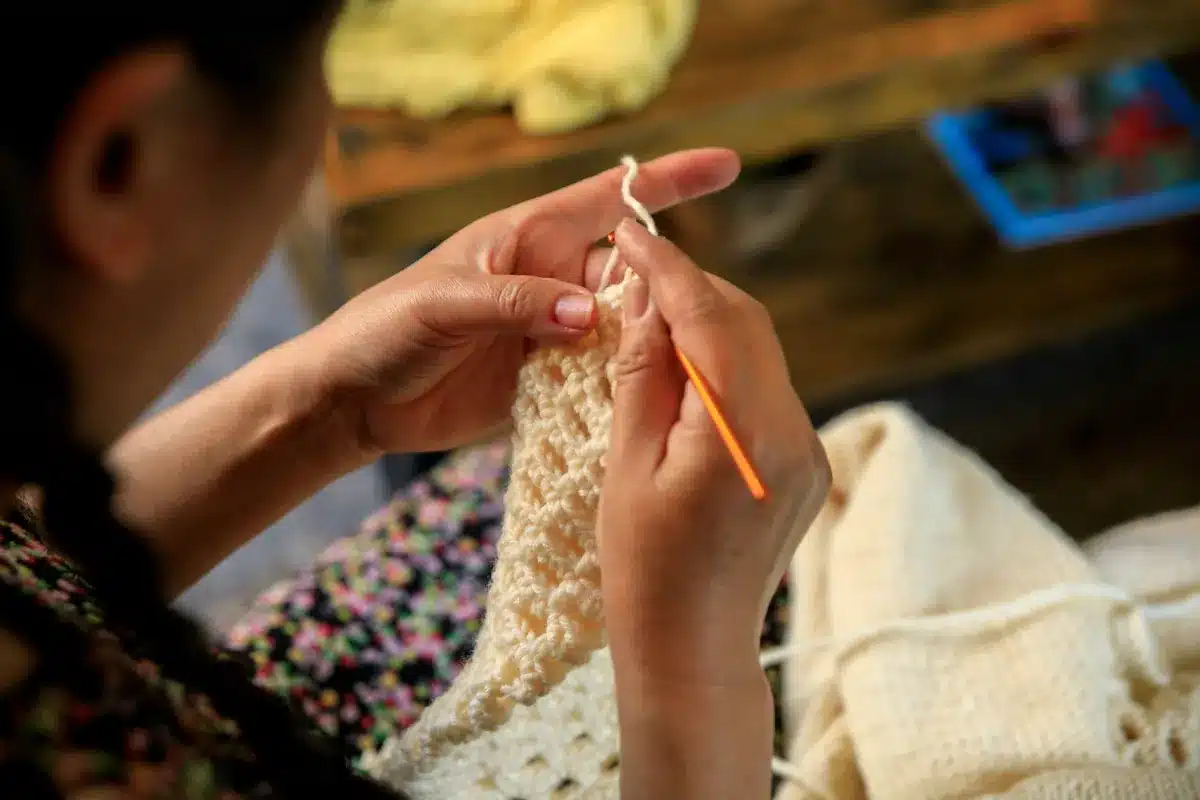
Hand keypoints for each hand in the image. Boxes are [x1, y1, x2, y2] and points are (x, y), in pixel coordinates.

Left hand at [298, 149, 739, 455]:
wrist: (353, 399)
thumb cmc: (385, 330)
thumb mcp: (445, 305)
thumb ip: (517, 303)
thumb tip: (591, 313)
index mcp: (527, 238)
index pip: (608, 200)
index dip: (668, 182)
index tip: (726, 167)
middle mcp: (547, 278)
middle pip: (629, 272)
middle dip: (668, 287)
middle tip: (698, 317)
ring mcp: (548, 329)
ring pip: (622, 327)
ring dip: (649, 343)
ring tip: (680, 364)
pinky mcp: (542, 377)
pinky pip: (597, 374)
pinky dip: (622, 383)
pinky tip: (645, 400)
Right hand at [598, 220, 830, 683]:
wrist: (694, 647)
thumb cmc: (644, 568)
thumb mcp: (626, 463)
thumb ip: (643, 372)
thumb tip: (647, 297)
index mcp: (742, 435)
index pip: (710, 317)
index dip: (667, 267)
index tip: (629, 233)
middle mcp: (792, 433)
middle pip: (747, 322)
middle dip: (691, 289)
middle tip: (633, 278)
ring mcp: (807, 449)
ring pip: (759, 351)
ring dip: (708, 325)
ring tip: (650, 326)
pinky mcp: (806, 462)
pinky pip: (767, 389)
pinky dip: (726, 366)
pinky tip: (684, 376)